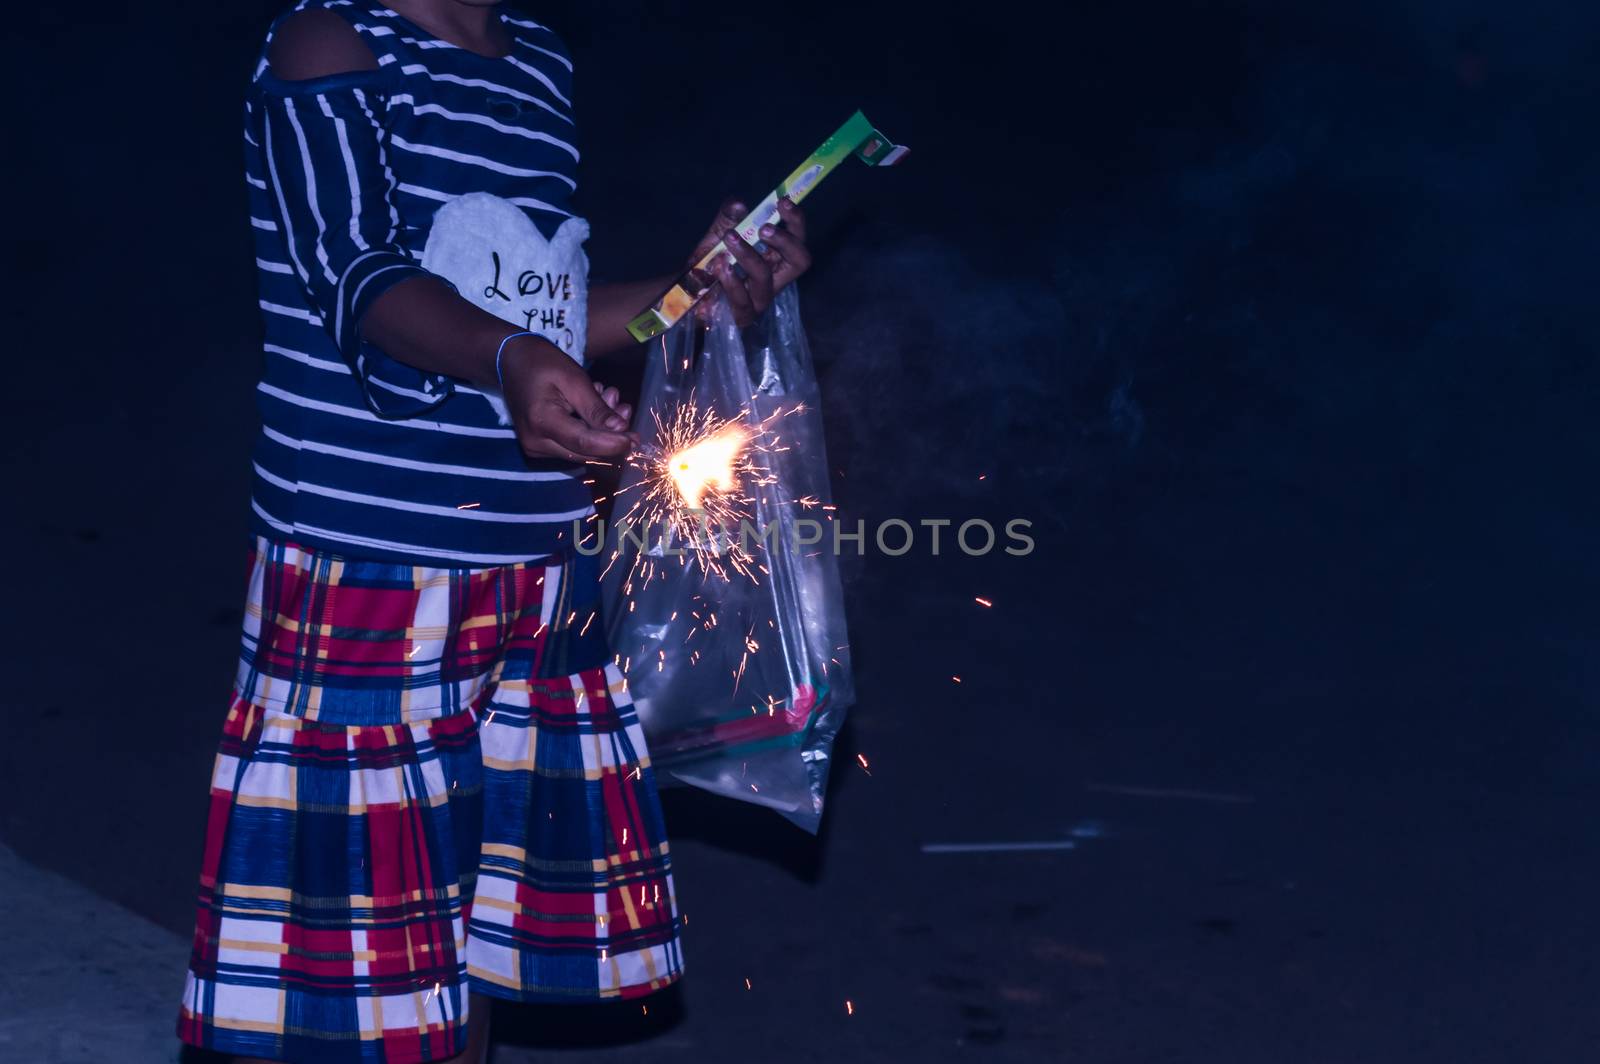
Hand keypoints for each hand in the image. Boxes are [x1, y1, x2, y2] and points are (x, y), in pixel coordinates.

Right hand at [500, 336, 635, 461]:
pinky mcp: (540, 447)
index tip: (635, 439)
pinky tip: (594, 407)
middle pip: (585, 452)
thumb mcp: (574, 379)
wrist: (510, 361)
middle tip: (625, 408)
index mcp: (542, 422)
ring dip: (601, 431)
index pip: (584, 443)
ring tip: (609, 399)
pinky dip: (588, 431)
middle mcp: (536, 443)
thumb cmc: (542, 363)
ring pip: (581, 451)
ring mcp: (536, 448)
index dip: (613, 444)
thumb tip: (621, 430)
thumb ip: (596, 408)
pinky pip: (572, 446)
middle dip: (610, 436)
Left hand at [687, 196, 811, 326]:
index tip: (782, 201)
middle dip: (785, 241)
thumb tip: (738, 203)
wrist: (686, 296)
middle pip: (800, 261)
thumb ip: (727, 220)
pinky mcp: (743, 316)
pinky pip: (741, 300)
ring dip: (748, 254)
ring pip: (764, 277)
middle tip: (764, 228)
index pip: (798, 239)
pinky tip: (719, 266)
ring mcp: (760, 300)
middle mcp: (774, 279)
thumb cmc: (709, 266)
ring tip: (729, 239)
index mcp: (775, 258)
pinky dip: (730, 279)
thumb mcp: (716, 237)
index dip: (795, 221)